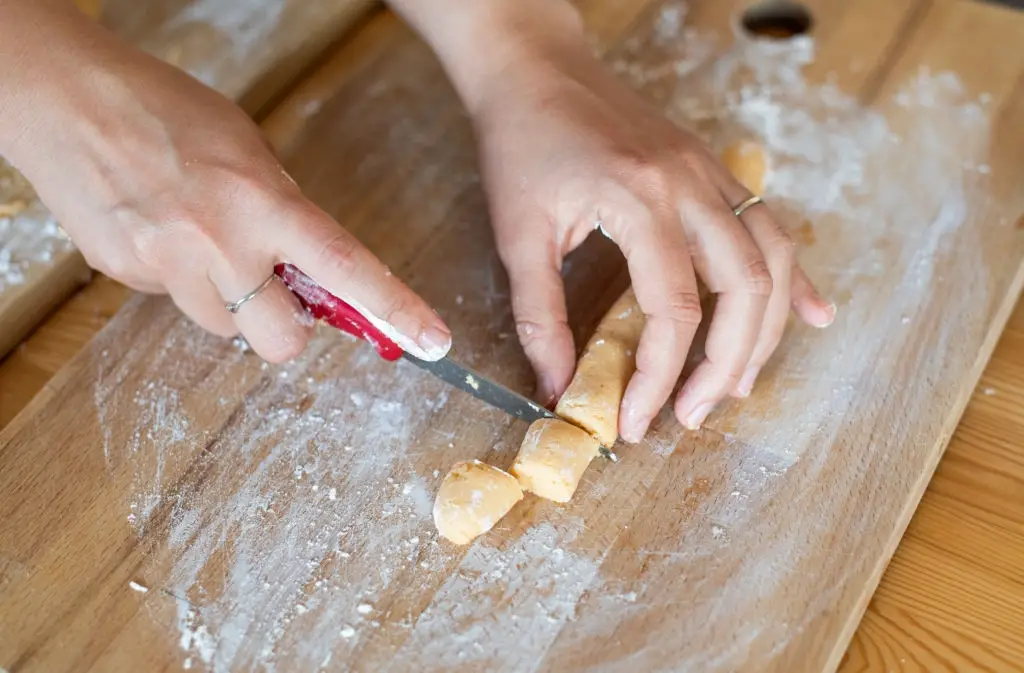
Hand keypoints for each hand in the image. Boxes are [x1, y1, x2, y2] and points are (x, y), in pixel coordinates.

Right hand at [0, 9, 450, 363]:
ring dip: (229, 301)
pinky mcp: (126, 278)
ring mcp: (168, 267)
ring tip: (203, 244)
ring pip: (224, 328)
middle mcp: (220, 246)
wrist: (66, 100)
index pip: (345, 268)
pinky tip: (164, 234)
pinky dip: (180, 280)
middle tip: (277, 294)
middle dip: (288, 329)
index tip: (431, 341)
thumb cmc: (166, 110)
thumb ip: (284, 209)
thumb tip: (308, 265)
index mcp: (265, 204)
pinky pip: (173, 302)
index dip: (394, 310)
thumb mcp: (248, 148)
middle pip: (280, 341)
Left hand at [467, 20, 834, 439]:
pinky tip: (813, 314)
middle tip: (694, 414)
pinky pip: (771, 226)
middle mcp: (690, 185)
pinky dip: (794, 277)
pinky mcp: (713, 170)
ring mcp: (710, 173)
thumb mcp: (517, 234)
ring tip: (740, 383)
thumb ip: (539, 316)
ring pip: (772, 259)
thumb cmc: (521, 144)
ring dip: (766, 330)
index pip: (672, 311)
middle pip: (744, 289)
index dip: (657, 378)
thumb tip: (558, 388)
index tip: (635, 421)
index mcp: (639, 200)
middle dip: (726, 366)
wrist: (537, 69)